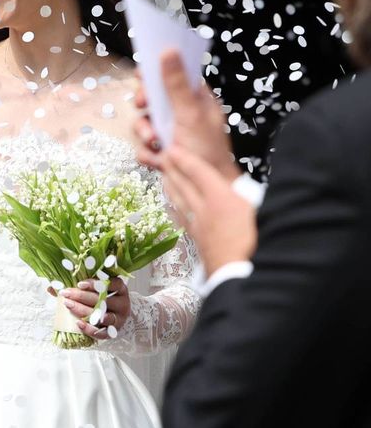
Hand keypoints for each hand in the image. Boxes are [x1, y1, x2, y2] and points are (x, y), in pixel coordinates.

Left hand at [57, 278, 130, 340]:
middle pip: (103, 299)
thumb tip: (51, 287)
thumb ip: (76, 286)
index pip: (111, 284)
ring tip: (68, 305)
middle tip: (66, 294)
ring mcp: (119, 318)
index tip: (79, 284)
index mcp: (120, 289)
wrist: (114, 316)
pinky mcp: (114, 332)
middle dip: (82, 296)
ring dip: (83, 310)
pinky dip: (90, 329)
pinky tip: (78, 323)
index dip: (95, 284)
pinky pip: (103, 332)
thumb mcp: (92, 290)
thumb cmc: (101, 299)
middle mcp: (122, 303)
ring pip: (102, 315)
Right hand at [134, 49, 237, 178]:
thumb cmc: (205, 150)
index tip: (141, 74)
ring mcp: (171, 134)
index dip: (156, 74)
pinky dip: (147, 154)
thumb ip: (175, 83)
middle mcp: (183, 114)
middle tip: (142, 106)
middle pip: (153, 99)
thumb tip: (168, 50)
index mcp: (196, 100)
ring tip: (155, 143)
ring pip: (144, 123)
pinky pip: (143, 147)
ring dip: (145, 133)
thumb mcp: (189, 113)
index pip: (173, 77)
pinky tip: (158, 160)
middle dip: (145, 105)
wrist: (203, 191)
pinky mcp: (162, 153)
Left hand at [161, 144, 256, 274]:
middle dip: (173, 168)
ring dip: (171, 186)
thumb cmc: (258, 245)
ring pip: (180, 201)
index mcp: (222, 199)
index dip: (185, 159)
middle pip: (184, 185)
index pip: (199, 173)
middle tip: (162, 156)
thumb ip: (256, 193)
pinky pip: (183, 219)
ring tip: (164, 176)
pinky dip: (176, 208)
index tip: (173, 148)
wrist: (242, 278)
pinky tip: (173, 207)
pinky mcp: (199, 242)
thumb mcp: (264, 211)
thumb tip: (252, 181)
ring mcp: (200, 227)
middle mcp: (206, 211)